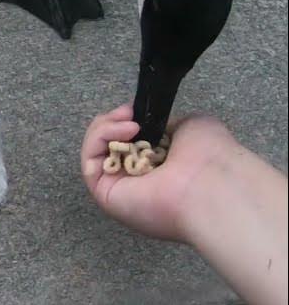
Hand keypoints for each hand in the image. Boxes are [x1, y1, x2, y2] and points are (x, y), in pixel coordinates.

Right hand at [80, 104, 238, 242]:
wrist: (213, 186)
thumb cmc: (210, 158)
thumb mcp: (191, 126)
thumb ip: (165, 123)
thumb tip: (145, 123)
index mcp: (162, 170)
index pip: (131, 143)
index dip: (128, 122)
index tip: (136, 110)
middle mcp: (140, 182)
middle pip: (109, 145)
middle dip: (113, 122)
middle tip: (129, 113)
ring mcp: (121, 189)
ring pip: (95, 151)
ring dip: (105, 128)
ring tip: (128, 122)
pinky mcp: (104, 194)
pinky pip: (90, 161)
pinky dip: (99, 139)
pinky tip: (124, 131)